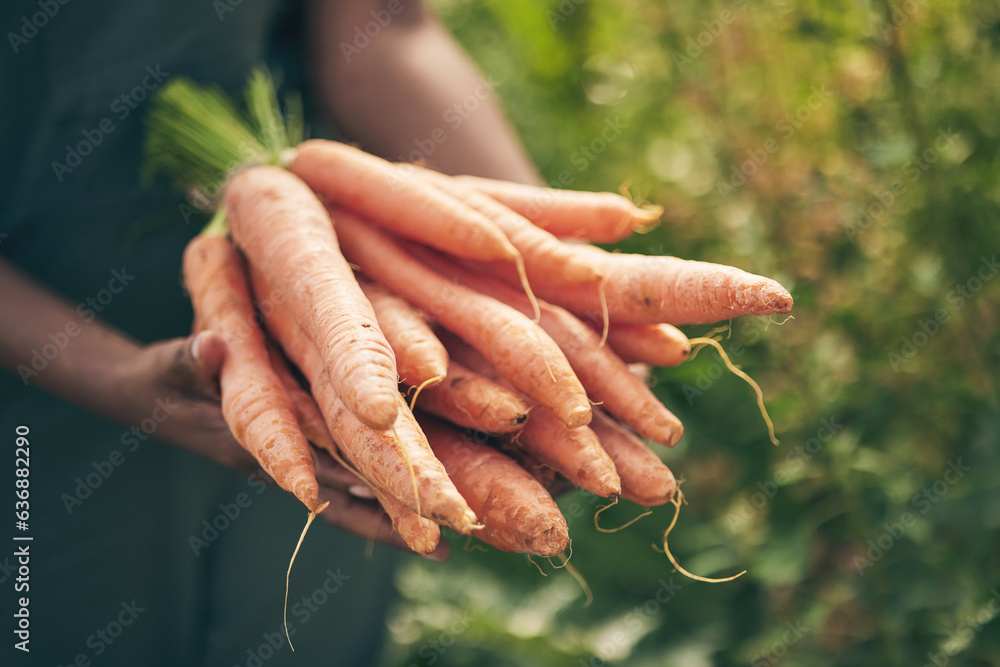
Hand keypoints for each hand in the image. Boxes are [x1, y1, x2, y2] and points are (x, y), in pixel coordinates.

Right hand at [125, 329, 448, 559]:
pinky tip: (410, 504)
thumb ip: (188, 359)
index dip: (360, 490)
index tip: (403, 508)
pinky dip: (375, 497)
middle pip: (346, 499)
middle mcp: (284, 460)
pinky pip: (344, 481)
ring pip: (350, 496)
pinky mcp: (302, 449)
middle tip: (441, 547)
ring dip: (390, 517)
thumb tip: (207, 345)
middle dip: (391, 520)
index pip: (319, 472)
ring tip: (441, 546)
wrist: (148, 397)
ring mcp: (294, 458)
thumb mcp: (169, 367)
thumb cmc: (160, 380)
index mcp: (258, 444)